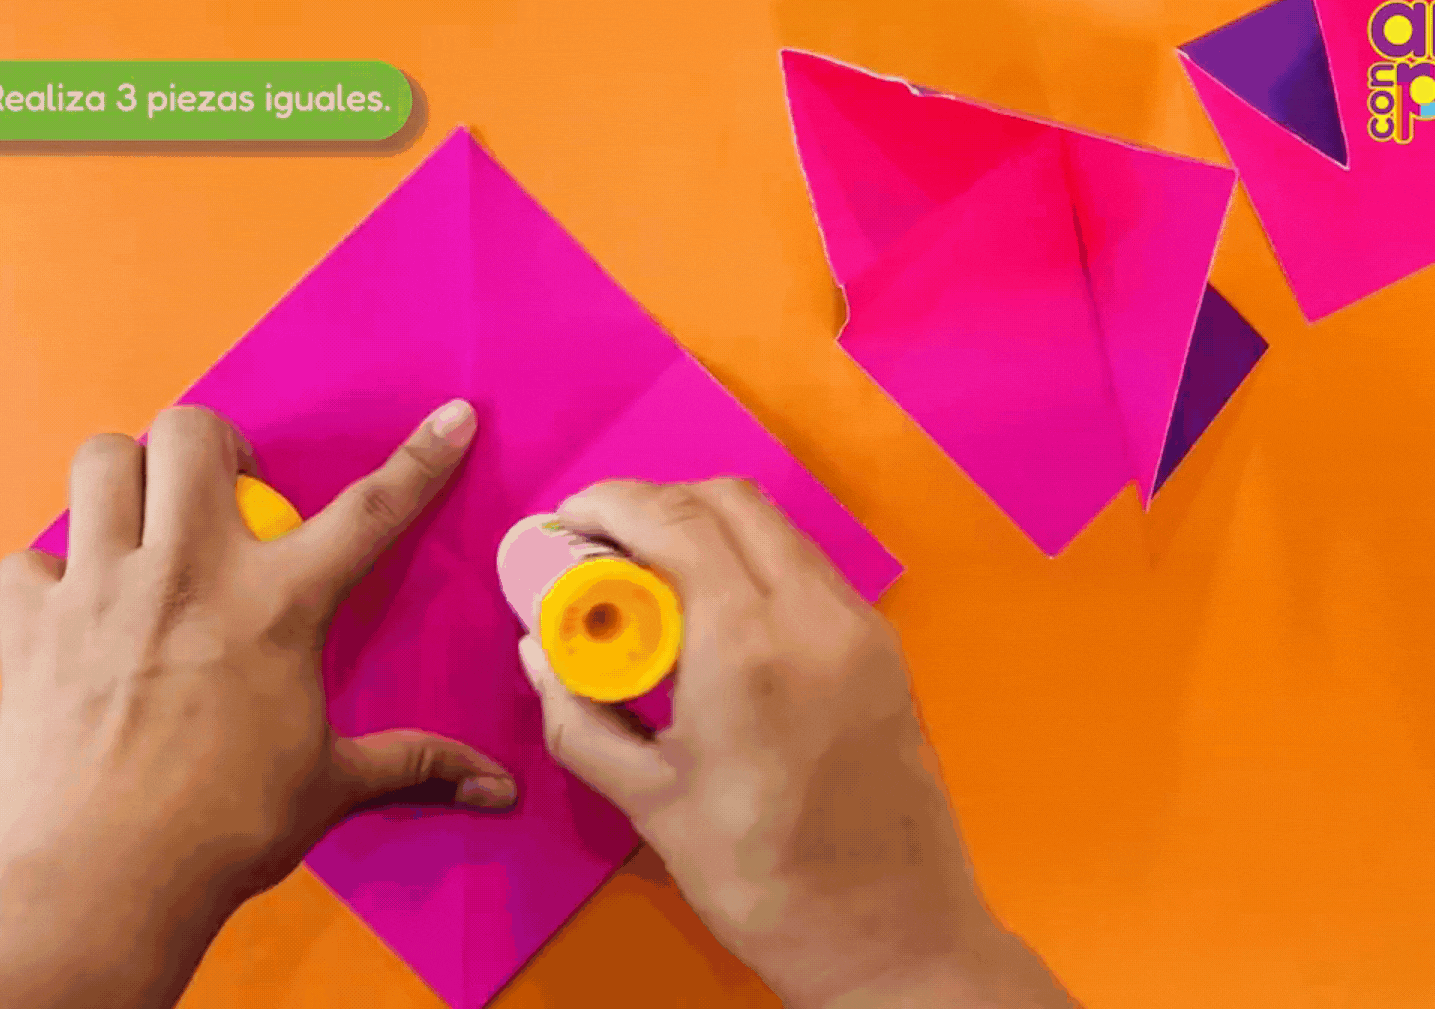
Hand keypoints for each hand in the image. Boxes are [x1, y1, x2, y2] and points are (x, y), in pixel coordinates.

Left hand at [0, 400, 511, 1008]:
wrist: (99, 883)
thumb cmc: (222, 833)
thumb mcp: (331, 787)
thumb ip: (413, 764)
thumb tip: (496, 787)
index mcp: (279, 606)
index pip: (370, 511)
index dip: (420, 460)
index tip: (450, 418)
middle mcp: (189, 573)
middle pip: (192, 433)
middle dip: (213, 447)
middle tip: (226, 498)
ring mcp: (101, 591)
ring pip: (99, 463)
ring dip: (126, 481)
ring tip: (147, 528)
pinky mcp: (32, 627)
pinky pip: (28, 560)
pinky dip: (49, 575)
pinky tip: (76, 613)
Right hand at [520, 479, 1076, 1008]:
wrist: (894, 934)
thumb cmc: (764, 882)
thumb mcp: (649, 803)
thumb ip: (579, 715)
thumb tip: (540, 650)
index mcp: (747, 648)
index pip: (674, 519)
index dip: (610, 502)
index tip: (568, 522)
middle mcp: (814, 616)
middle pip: (728, 500)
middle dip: (655, 504)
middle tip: (603, 548)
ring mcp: (861, 627)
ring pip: (775, 527)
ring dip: (706, 529)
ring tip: (653, 583)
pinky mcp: (884, 649)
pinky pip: (808, 569)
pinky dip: (752, 563)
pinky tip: (715, 618)